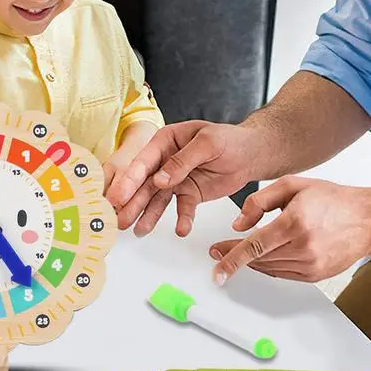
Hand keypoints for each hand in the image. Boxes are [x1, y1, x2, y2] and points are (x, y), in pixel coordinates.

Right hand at [106, 121, 263, 236]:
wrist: (251, 153)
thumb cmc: (229, 139)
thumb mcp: (207, 143)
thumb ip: (182, 161)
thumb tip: (159, 180)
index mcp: (165, 141)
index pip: (143, 162)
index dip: (130, 180)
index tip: (119, 197)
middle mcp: (165, 161)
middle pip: (145, 183)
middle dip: (132, 202)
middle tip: (120, 219)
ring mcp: (175, 179)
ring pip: (157, 199)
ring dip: (148, 215)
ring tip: (139, 231)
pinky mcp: (189, 193)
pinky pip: (182, 208)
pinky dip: (181, 219)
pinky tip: (181, 230)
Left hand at [208, 176, 370, 284]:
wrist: (368, 219)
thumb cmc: (332, 199)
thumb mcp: (292, 185)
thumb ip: (259, 201)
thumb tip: (238, 224)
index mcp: (295, 223)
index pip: (255, 246)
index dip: (232, 257)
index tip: (216, 265)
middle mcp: (304, 247)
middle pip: (258, 258)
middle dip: (234, 256)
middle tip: (218, 251)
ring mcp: (311, 264)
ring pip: (268, 268)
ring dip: (250, 261)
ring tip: (239, 250)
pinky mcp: (315, 275)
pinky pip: (281, 273)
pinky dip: (267, 265)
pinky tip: (262, 256)